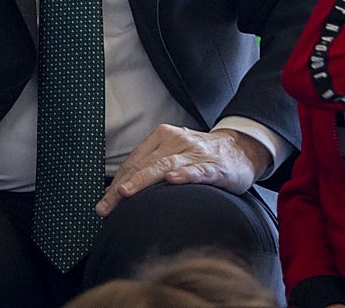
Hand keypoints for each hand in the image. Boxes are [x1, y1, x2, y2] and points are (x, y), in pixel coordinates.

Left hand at [95, 126, 268, 216]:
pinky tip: (173, 180)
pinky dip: (185, 174)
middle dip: (121, 188)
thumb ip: (149, 169)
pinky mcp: (215, 167)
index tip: (103, 203)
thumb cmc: (201, 156)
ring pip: (165, 166)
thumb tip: (116, 193)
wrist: (241, 149)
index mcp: (163, 137)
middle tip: (105, 207)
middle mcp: (176, 142)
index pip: (134, 162)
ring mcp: (196, 153)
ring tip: (126, 192)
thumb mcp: (173, 156)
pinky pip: (198, 170)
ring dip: (143, 180)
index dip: (116, 183)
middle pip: (144, 165)